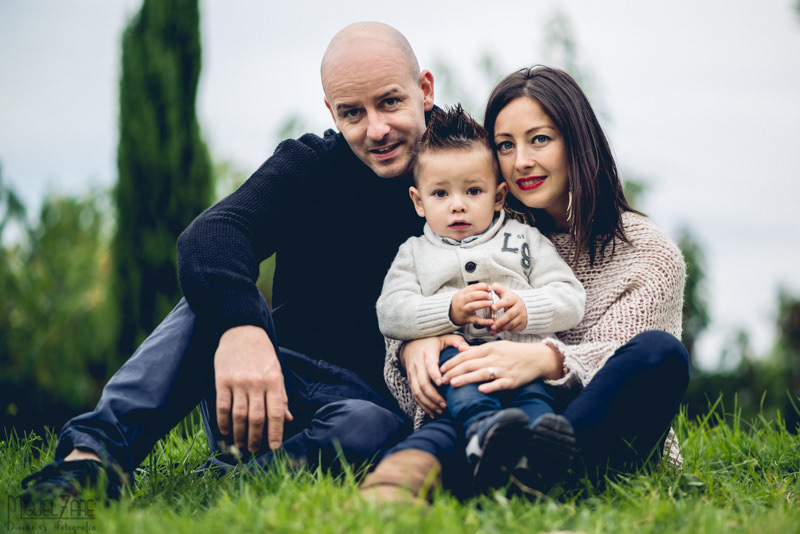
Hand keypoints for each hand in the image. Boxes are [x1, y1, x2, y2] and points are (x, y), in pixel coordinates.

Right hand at [214, 325, 292, 452]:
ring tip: (240, 444)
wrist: (242, 330)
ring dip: (239, 434)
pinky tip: (226, 430)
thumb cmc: (262, 354)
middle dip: (255, 438)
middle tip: (253, 449)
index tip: (274, 447)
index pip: (276, 413)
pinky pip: (222, 406)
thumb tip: (288, 419)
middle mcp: (257, 383)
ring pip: (239, 415)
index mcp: (274, 381)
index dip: (275, 433)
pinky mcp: (222, 380)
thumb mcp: (277, 372)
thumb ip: (281, 396)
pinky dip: (224, 421)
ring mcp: (239, 382)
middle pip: (256, 418)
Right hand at [400, 335, 468, 416]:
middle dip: (434, 396)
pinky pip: (415, 395)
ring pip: (417, 392)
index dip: (434, 375)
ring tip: (440, 410)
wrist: (410, 344)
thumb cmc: (432, 341)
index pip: (429, 366)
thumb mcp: (444, 337)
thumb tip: (467, 349)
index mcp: (427, 354)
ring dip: (428, 403)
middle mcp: (417, 365)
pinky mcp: (411, 381)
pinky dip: (423, 405)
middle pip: (423, 383)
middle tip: (445, 404)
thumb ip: (457, 341)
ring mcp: (412, 374)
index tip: (442, 383)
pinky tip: (432, 413)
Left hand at [439, 340, 562, 393]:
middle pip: (470, 364)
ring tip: (453, 384)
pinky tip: (480, 390)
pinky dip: (490, 387)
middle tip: (442, 379)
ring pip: (481, 374)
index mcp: (489, 348)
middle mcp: (494, 358)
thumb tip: (461, 350)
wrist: (537, 357)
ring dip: (466, 379)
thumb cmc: (514, 352)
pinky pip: (499, 384)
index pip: (466, 355)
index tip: (441, 369)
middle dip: (454, 372)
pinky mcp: (512, 380)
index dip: (452, 362)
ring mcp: (503, 369)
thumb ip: (479, 350)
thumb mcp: (496, 346)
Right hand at [449, 283, 494, 326]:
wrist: (449, 313)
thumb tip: (487, 287)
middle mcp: (462, 301)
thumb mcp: (463, 294)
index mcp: (462, 293)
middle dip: (483, 294)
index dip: (482, 287)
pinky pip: (476, 320)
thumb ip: (473, 290)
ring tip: (490, 303)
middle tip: (490, 296)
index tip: (489, 288)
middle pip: (472, 296)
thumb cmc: (459, 302)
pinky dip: (484, 321)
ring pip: (473, 306)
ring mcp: (464, 310)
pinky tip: (491, 321)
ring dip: (483, 304)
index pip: (472, 287)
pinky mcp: (467, 319)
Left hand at [489, 283, 527, 334]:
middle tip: (492, 326)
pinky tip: (498, 331)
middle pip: (509, 315)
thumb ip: (498, 289)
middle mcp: (519, 307)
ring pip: (511, 323)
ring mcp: (521, 316)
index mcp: (513, 299)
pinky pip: (513, 329)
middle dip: (500, 321)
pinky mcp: (522, 324)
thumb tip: (492, 286)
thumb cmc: (510, 300)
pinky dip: (505, 331)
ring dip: (501, 328)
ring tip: (493, 330)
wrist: (525, 307)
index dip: (500, 304)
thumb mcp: (505, 293)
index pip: (507, 301)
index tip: (493, 307)